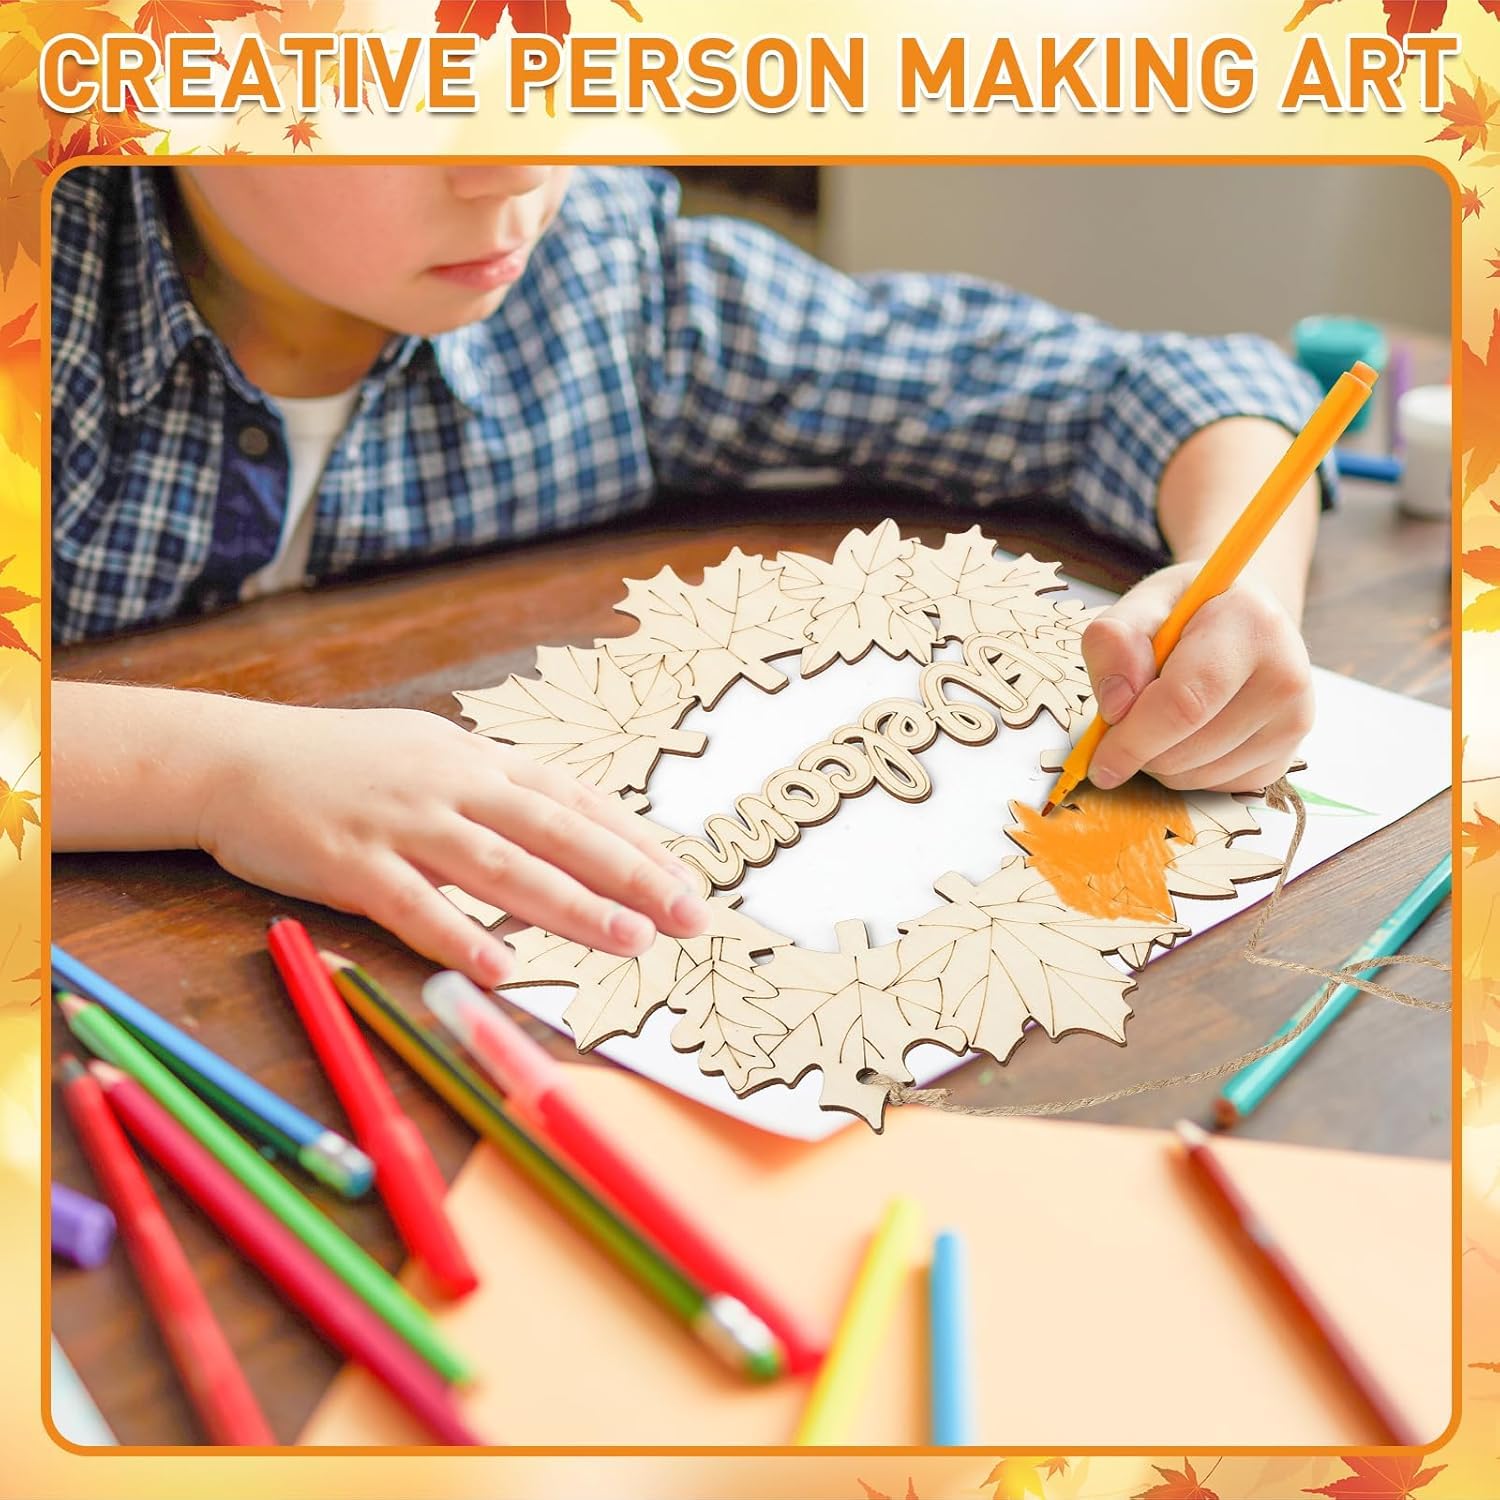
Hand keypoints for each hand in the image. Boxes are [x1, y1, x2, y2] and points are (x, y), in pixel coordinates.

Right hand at [196, 702, 710, 986]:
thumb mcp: (429, 756)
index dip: (633, 840)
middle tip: (687, 914)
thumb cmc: (343, 764)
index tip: (683, 876)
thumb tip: (561, 832)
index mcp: (476, 760)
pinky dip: (461, 936)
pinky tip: (504, 968)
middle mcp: (451, 785)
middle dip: (629, 875)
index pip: (573, 801)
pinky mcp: (350, 862)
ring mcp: (402, 822)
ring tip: (629, 940)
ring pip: (501, 867)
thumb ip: (492, 793)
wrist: (234, 757)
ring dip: (570, 906)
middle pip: (556, 832)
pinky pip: (414, 905)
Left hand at [1079, 562, 1314, 793]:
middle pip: (1186, 750)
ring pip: (1197, 776)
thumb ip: (1113, 641)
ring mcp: (1295, 721)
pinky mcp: (1288, 756)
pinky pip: (1215, 787)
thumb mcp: (1142, 605)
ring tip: (1166, 713)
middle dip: (1139, 749)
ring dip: (1159, 760)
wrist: (1245, 619)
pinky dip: (1187, 770)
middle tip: (1131, 712)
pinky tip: (1193, 730)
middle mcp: (1285, 676)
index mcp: (1251, 626)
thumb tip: (1116, 706)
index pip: (1184, 703)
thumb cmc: (1189, 611)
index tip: (1098, 762)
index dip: (1133, 741)